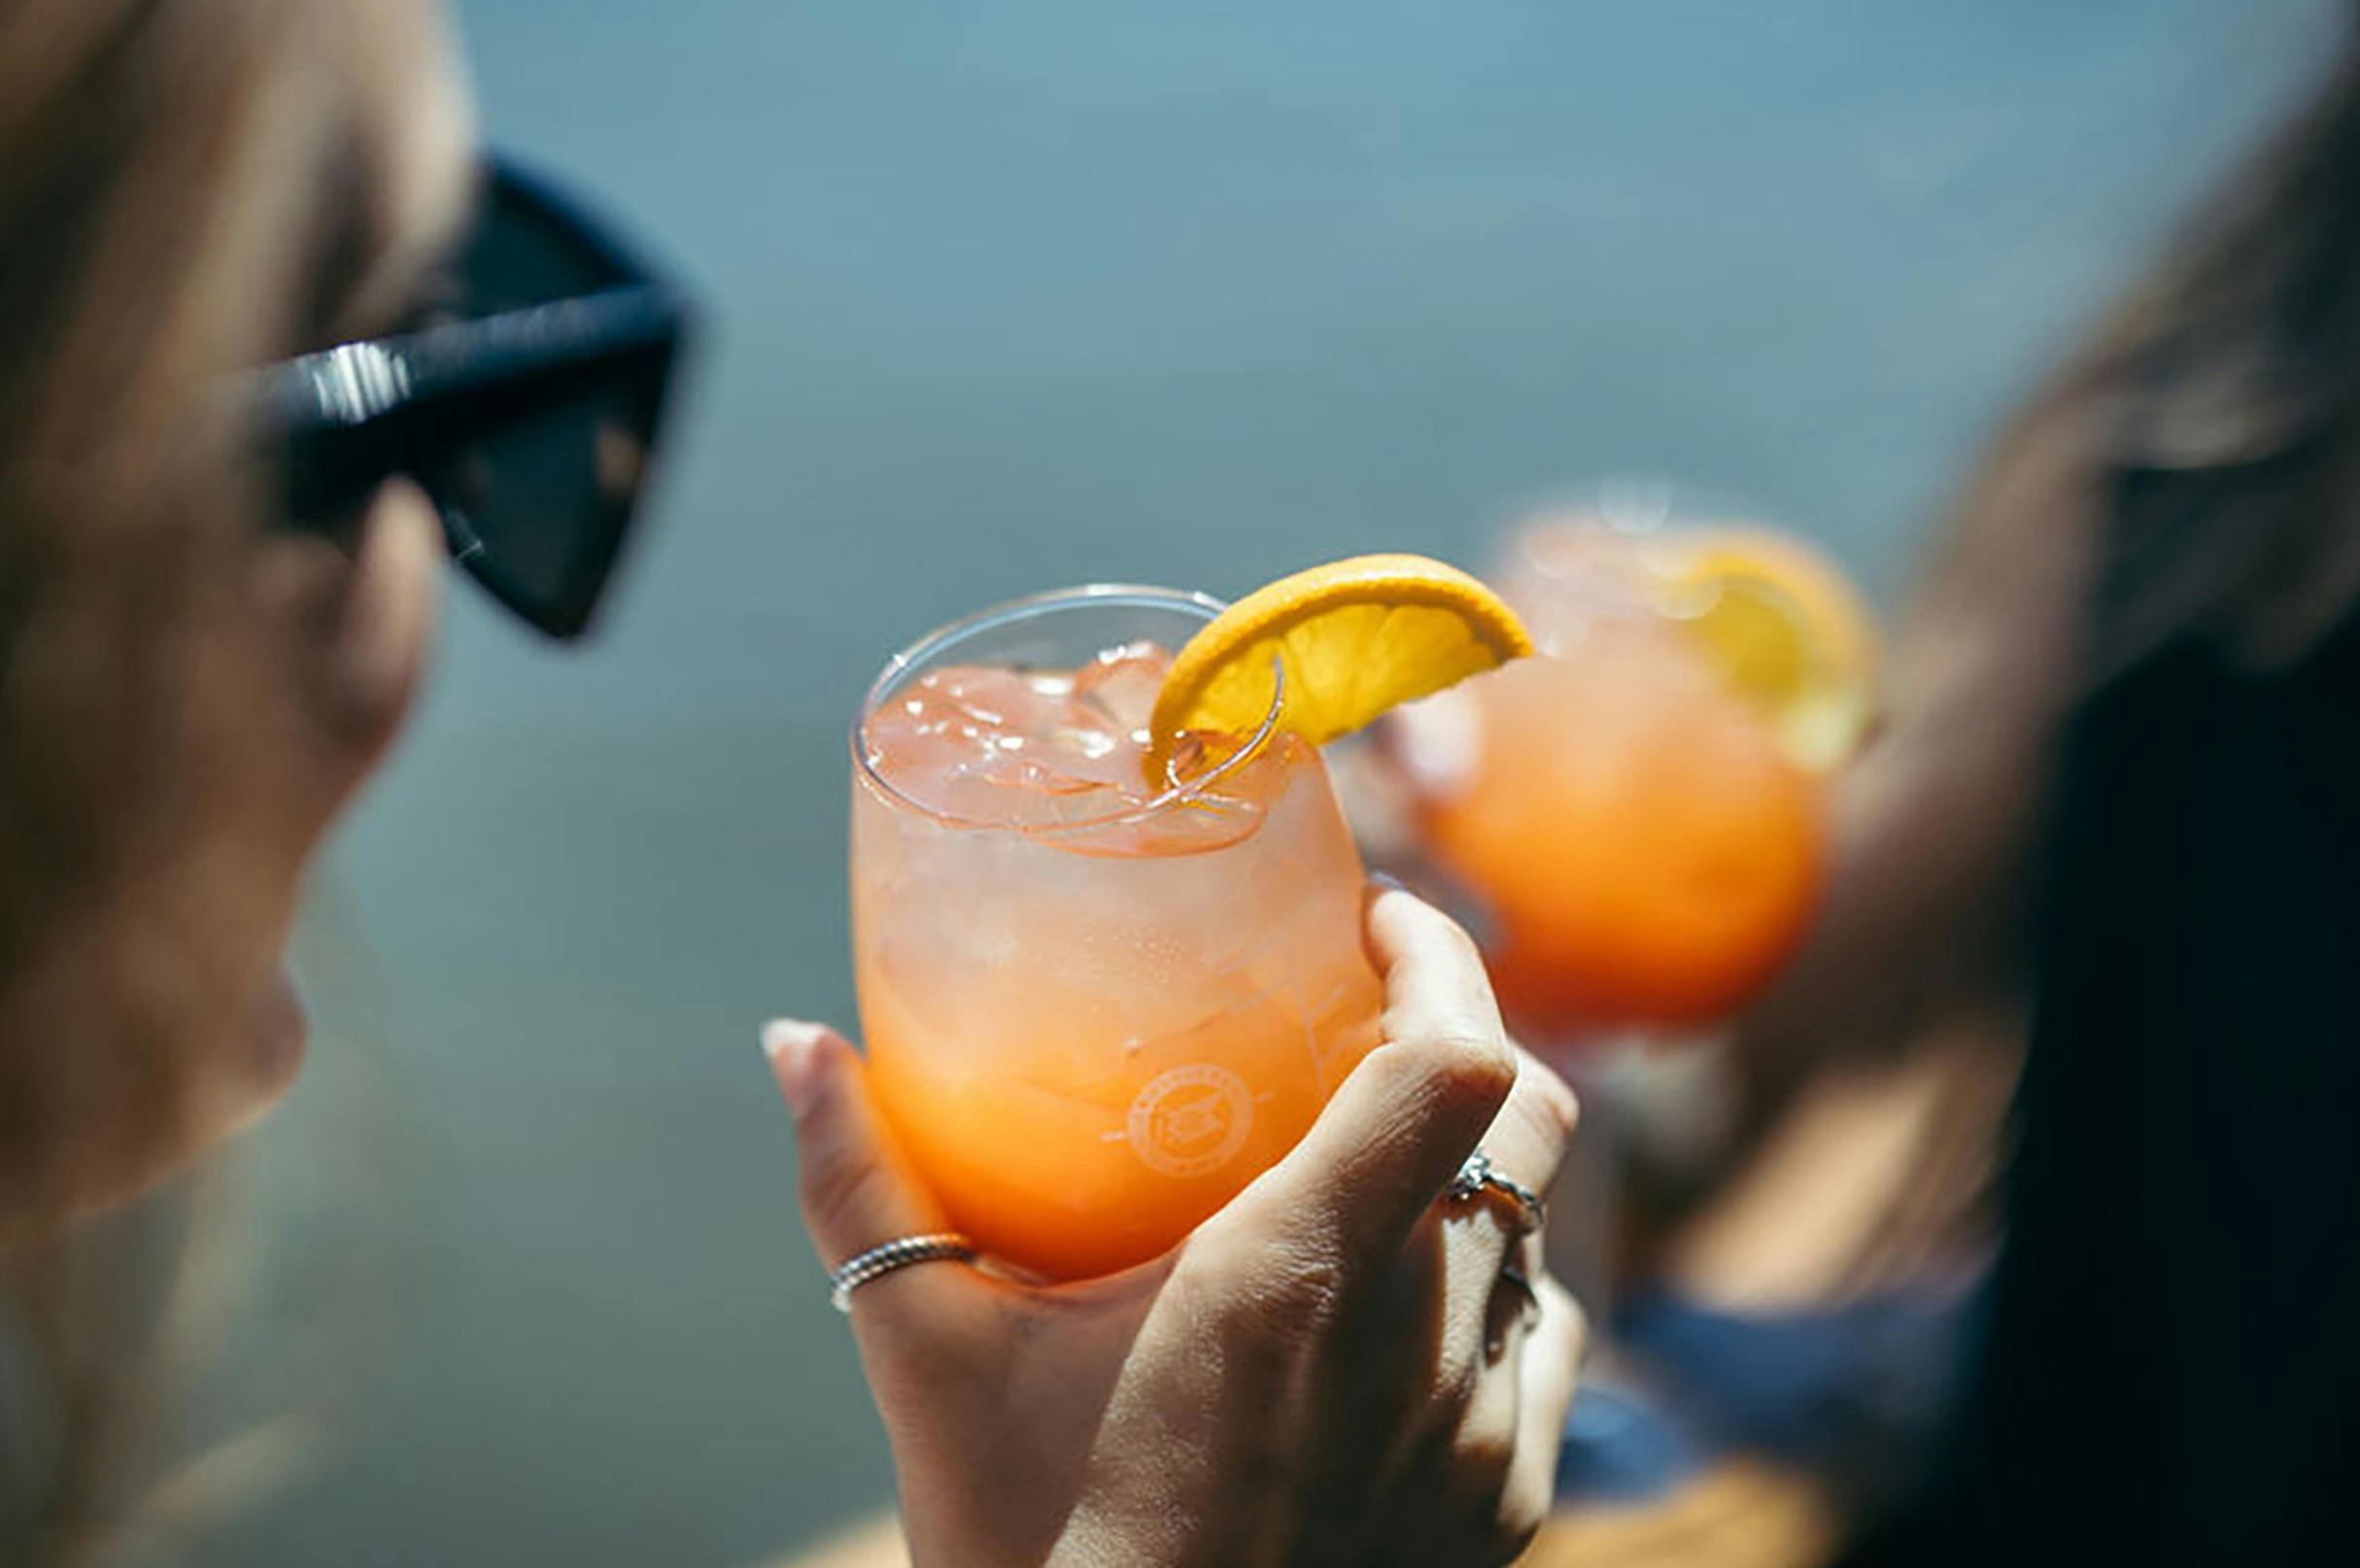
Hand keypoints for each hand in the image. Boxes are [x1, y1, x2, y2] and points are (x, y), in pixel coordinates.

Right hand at [765, 886, 1583, 1567]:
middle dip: (1466, 1037)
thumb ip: (863, 1186)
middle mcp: (1425, 1342)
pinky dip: (1493, 1300)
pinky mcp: (1504, 1512)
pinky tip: (1398, 1321)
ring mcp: (1483, 1434)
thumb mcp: (934, 1364)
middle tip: (1365, 1020)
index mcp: (1294, 1276)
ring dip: (1474, 1177)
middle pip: (1533, 1123)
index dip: (1442, 956)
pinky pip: (1544, 1352)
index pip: (1455, 1060)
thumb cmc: (1030, 1558)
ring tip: (1370, 1173)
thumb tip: (793, 1046)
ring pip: (1542, 1238)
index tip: (1377, 918)